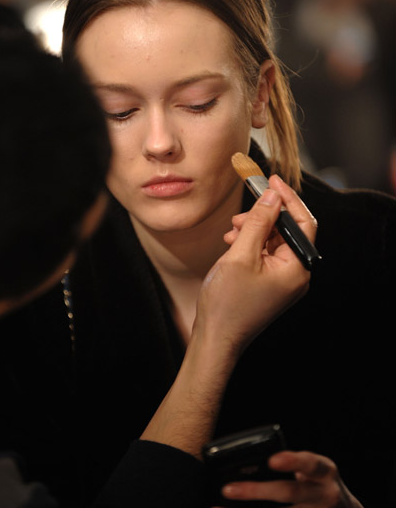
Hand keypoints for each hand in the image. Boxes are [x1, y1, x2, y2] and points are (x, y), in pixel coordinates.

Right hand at [195, 175, 317, 356]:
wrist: (216, 338)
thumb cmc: (227, 303)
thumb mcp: (241, 255)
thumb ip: (258, 222)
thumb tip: (273, 196)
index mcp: (297, 269)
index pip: (303, 223)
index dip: (288, 198)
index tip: (271, 180)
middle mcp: (295, 274)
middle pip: (289, 230)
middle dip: (265, 216)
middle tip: (242, 211)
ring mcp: (283, 280)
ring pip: (274, 240)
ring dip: (255, 229)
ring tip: (232, 231)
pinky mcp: (270, 283)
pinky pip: (266, 254)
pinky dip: (251, 243)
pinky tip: (232, 242)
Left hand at [221, 451, 363, 507]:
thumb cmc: (316, 483)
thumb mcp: (312, 470)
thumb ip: (289, 466)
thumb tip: (245, 467)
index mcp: (324, 471)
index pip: (310, 463)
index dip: (292, 461)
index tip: (272, 460)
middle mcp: (325, 495)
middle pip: (290, 493)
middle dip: (257, 491)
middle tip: (227, 489)